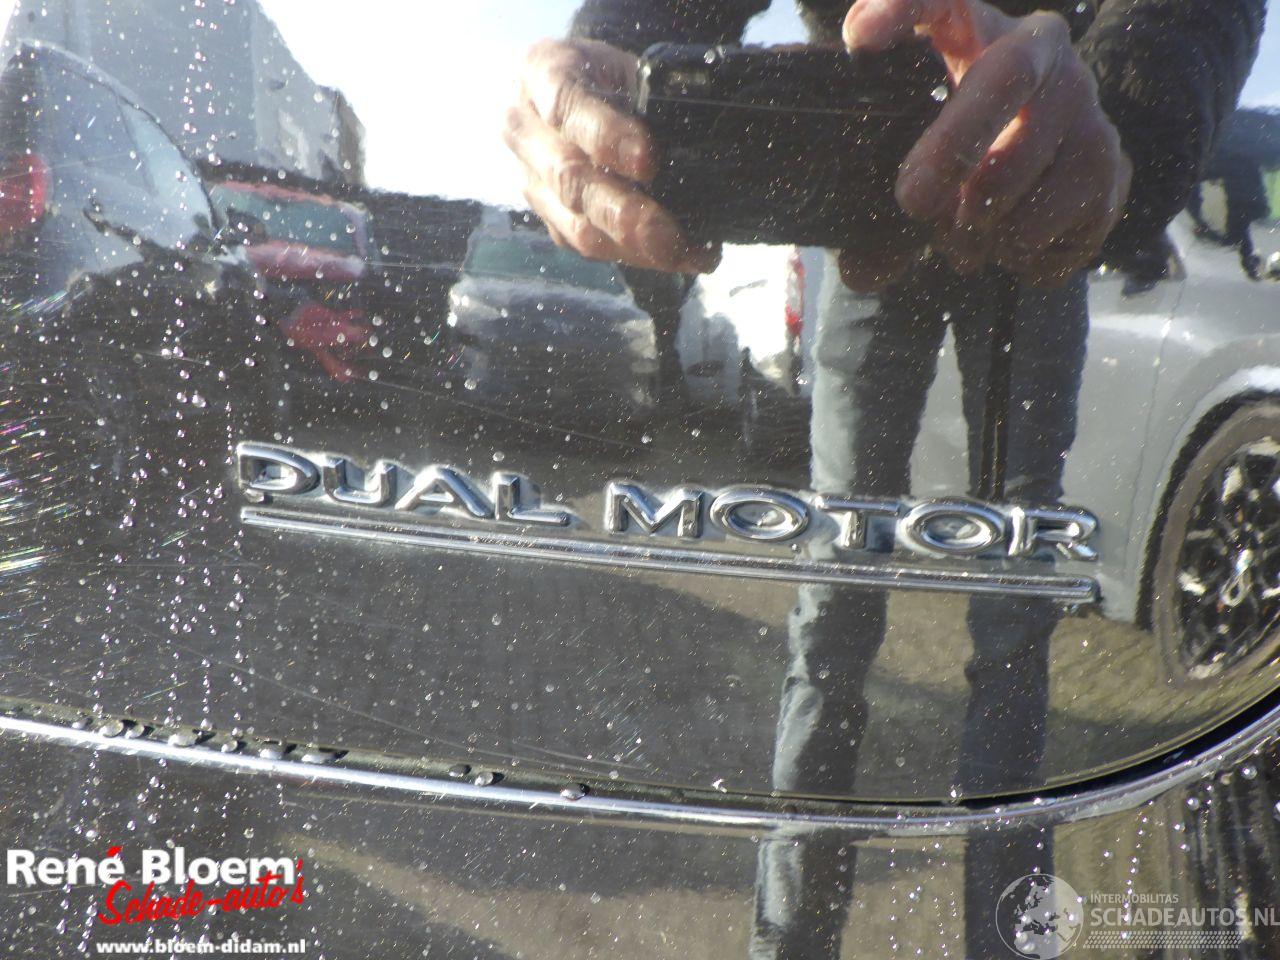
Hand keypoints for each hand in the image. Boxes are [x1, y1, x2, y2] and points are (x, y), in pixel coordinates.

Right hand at [504, 38, 719, 273]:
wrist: (578, 91)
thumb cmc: (609, 75)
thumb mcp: (625, 65)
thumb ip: (649, 95)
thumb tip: (698, 143)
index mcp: (541, 74)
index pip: (567, 108)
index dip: (606, 138)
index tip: (648, 161)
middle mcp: (524, 130)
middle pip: (569, 179)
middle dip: (624, 212)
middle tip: (668, 235)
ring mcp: (532, 180)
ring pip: (576, 225)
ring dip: (634, 247)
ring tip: (685, 254)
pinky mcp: (550, 216)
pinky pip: (589, 245)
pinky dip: (638, 256)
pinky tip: (680, 257)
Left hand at [843, 0, 1131, 288]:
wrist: (1042, 178)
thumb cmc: (951, 154)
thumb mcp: (905, 156)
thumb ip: (872, 198)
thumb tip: (861, 271)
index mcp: (970, 29)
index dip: (899, 7)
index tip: (860, 38)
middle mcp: (1040, 48)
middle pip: (1007, 74)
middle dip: (953, 147)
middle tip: (912, 202)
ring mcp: (1085, 103)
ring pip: (1032, 164)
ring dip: (980, 225)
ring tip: (960, 239)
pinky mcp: (1111, 163)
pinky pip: (1059, 221)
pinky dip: (1019, 253)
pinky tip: (1006, 245)